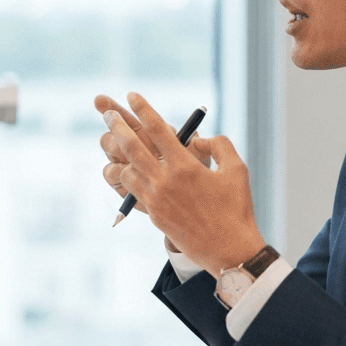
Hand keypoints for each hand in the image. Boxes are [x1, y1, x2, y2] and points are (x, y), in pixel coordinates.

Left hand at [100, 92, 265, 276]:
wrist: (229, 250)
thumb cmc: (236, 208)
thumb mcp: (237, 169)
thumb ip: (218, 145)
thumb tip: (196, 140)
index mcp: (186, 166)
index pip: (158, 129)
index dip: (143, 109)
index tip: (132, 95)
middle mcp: (166, 181)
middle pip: (132, 147)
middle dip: (118, 127)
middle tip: (108, 114)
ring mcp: (156, 200)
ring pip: (127, 171)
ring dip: (119, 155)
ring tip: (112, 142)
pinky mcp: (154, 216)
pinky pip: (134, 191)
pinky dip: (129, 178)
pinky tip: (127, 170)